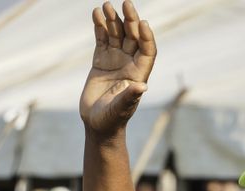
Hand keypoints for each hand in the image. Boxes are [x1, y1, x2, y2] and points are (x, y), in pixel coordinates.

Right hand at [80, 1, 155, 134]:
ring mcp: (115, 61)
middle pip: (133, 37)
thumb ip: (130, 97)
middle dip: (130, 20)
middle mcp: (129, 64)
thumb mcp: (121, 109)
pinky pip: (102, 39)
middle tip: (127, 3)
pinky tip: (96, 14)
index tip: (143, 23)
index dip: (147, 37)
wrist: (97, 124)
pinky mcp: (101, 61)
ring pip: (117, 35)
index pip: (147, 50)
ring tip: (107, 5)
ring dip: (113, 20)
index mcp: (139, 74)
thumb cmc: (112, 120)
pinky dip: (100, 27)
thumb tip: (142, 86)